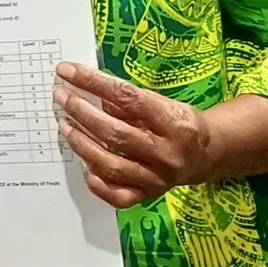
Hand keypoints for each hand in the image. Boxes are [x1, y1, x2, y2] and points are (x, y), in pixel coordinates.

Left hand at [55, 61, 214, 206]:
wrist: (206, 156)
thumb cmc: (178, 123)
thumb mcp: (161, 102)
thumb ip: (126, 100)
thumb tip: (84, 88)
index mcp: (174, 123)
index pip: (127, 98)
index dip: (93, 82)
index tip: (67, 70)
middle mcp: (167, 153)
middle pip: (115, 134)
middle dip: (81, 113)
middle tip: (62, 97)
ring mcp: (158, 179)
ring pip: (111, 166)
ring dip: (81, 143)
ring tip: (65, 125)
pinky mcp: (149, 196)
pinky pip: (115, 195)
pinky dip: (94, 179)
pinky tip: (83, 162)